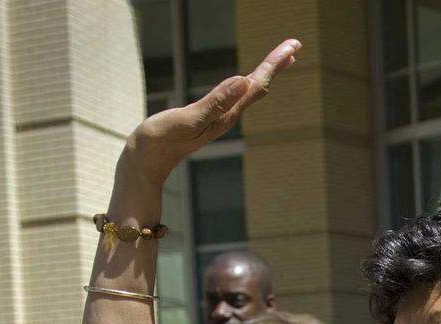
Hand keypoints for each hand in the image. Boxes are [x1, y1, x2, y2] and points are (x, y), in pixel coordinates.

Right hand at [119, 40, 298, 189]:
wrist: (145, 162)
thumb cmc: (162, 141)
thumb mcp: (189, 119)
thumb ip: (216, 102)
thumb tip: (244, 82)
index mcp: (226, 114)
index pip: (256, 84)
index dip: (274, 64)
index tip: (293, 45)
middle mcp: (227, 116)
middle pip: (258, 85)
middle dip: (276, 64)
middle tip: (295, 44)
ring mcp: (218, 118)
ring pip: (249, 91)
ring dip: (265, 73)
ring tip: (282, 59)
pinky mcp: (207, 118)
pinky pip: (235, 96)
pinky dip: (247, 83)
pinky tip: (247, 82)